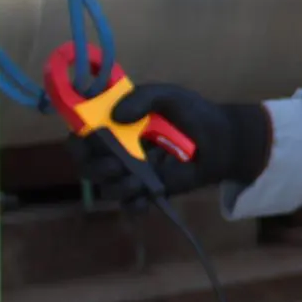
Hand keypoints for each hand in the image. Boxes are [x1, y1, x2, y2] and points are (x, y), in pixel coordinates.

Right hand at [84, 84, 272, 198]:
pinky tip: (144, 199)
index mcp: (114, 125)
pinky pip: (130, 205)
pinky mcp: (148, 190)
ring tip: (137, 181)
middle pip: (86, 164)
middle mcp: (116, 150)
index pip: (81, 134)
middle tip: (115, 166)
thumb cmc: (191, 113)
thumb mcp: (168, 96)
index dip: (79, 139)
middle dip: (95, 167)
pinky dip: (133, 205)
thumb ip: (143, 97)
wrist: (221, 139)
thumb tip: (117, 116)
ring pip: (106, 187)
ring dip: (116, 186)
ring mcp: (131, 172)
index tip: (88, 141)